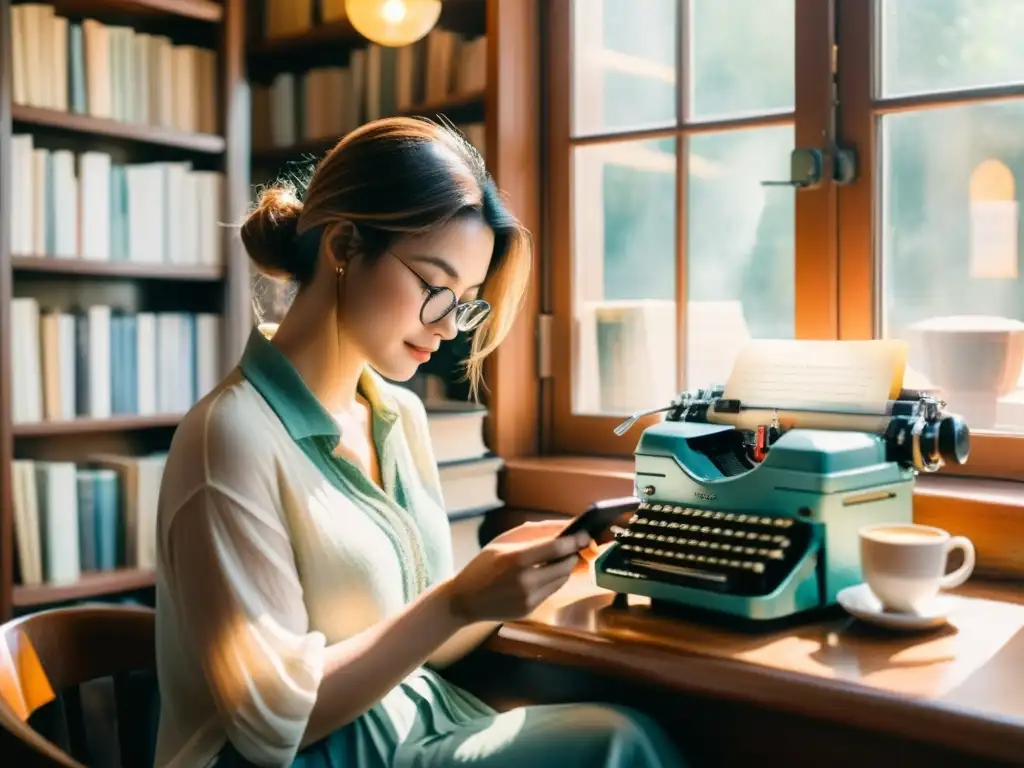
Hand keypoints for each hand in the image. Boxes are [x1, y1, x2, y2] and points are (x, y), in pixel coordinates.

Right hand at [443, 522, 591, 623]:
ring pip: (562, 579)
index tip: (585, 534)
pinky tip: (544, 574)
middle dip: (573, 554)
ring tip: (558, 559)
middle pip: (564, 565)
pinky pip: (552, 591)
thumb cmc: (483, 564)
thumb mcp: (503, 541)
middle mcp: (525, 581)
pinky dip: (554, 580)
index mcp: (516, 559)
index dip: (575, 541)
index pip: (556, 549)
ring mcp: (528, 598)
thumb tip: (564, 526)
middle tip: (574, 546)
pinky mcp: (530, 610)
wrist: (465, 599)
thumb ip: (534, 532)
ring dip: (565, 567)